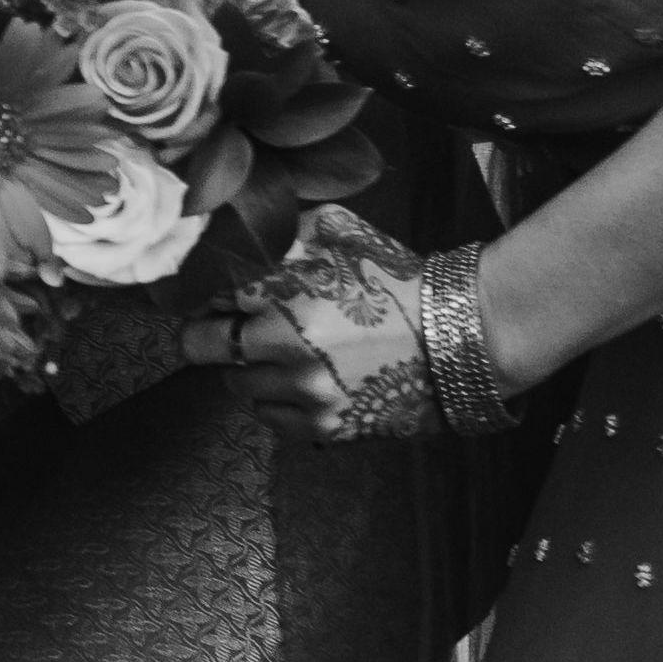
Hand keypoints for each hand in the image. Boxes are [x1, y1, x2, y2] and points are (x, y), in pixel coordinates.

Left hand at [179, 210, 434, 443]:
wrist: (458, 334)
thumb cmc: (394, 279)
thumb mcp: (337, 233)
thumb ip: (278, 236)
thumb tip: (229, 240)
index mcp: (284, 295)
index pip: (205, 302)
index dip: (207, 299)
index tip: (215, 301)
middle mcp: (287, 348)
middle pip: (203, 349)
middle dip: (215, 336)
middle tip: (241, 329)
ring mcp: (305, 393)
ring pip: (238, 388)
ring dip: (252, 370)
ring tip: (287, 354)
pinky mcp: (324, 428)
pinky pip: (272, 419)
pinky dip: (279, 402)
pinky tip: (306, 381)